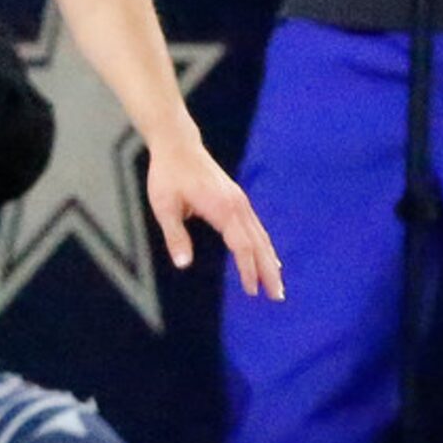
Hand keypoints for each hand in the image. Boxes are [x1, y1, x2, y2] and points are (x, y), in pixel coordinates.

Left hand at [146, 139, 284, 299]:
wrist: (178, 145)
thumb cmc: (168, 175)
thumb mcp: (164, 206)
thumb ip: (175, 236)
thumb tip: (183, 265)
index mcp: (222, 208)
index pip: (242, 246)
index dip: (248, 270)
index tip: (252, 291)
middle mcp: (237, 205)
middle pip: (259, 244)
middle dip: (268, 271)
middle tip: (277, 297)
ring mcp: (239, 201)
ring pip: (261, 236)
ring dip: (269, 261)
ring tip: (277, 285)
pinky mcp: (237, 199)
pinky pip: (256, 227)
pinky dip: (264, 246)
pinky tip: (268, 258)